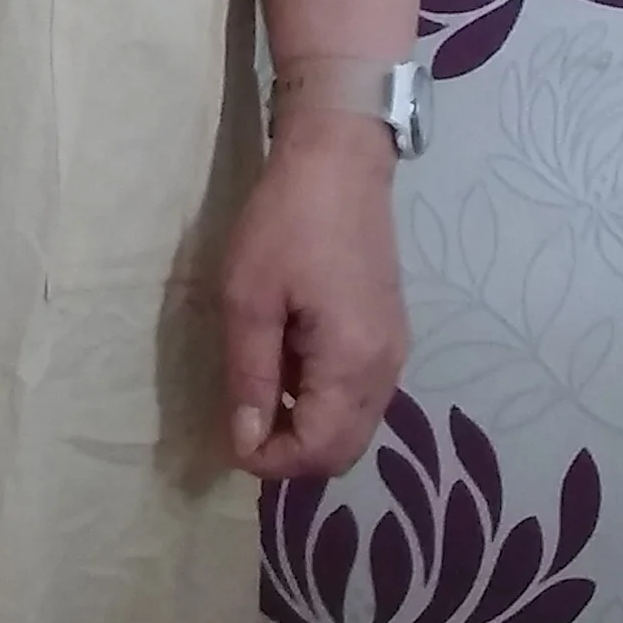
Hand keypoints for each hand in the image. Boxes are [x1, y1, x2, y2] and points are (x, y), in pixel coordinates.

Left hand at [221, 112, 408, 481]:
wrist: (339, 161)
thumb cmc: (285, 223)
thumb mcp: (248, 299)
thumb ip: (251, 377)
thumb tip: (246, 442)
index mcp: (353, 364)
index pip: (318, 451)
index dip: (270, 461)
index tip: (228, 439)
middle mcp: (386, 370)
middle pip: (343, 451)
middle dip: (291, 454)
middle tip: (242, 425)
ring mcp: (394, 353)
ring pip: (354, 428)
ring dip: (307, 429)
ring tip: (261, 395)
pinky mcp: (389, 336)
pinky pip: (359, 397)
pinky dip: (323, 403)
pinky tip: (287, 368)